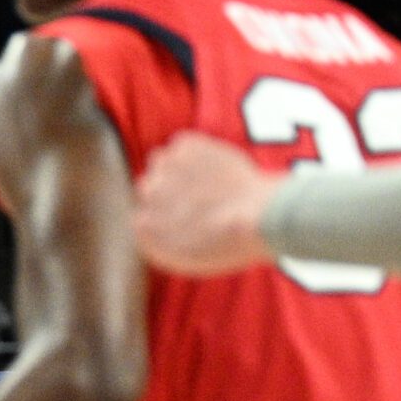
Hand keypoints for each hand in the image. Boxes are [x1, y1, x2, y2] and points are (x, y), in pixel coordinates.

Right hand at [130, 132, 283, 274]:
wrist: (259, 218)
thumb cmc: (230, 244)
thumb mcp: (188, 257)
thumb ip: (163, 239)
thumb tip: (154, 219)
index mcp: (146, 229)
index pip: (141, 217)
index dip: (164, 215)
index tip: (185, 216)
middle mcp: (148, 196)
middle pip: (147, 185)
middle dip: (169, 188)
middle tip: (200, 196)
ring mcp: (163, 170)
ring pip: (161, 160)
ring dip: (179, 167)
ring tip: (210, 179)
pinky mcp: (183, 148)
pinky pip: (182, 143)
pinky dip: (198, 151)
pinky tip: (219, 167)